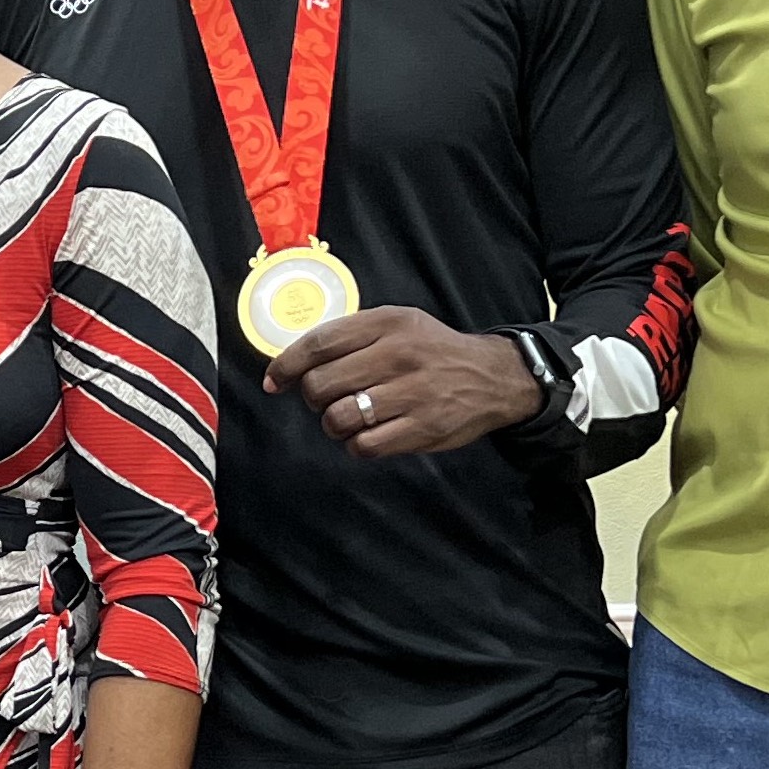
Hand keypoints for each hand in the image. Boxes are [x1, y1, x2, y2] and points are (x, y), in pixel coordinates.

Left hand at [263, 307, 543, 458]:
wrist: (494, 377)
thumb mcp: (399, 323)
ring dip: (334, 424)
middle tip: (325, 399)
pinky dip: (357, 444)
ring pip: (339, 417)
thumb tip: (295, 360)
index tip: (275, 380)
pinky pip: (365, 445)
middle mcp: (399, 354)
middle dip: (313, 397)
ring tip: (348, 418)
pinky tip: (368, 434)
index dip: (287, 364)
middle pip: (322, 384)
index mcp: (389, 323)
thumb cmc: (434, 350)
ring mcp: (413, 393)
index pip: (320, 343)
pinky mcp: (424, 428)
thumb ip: (353, 335)